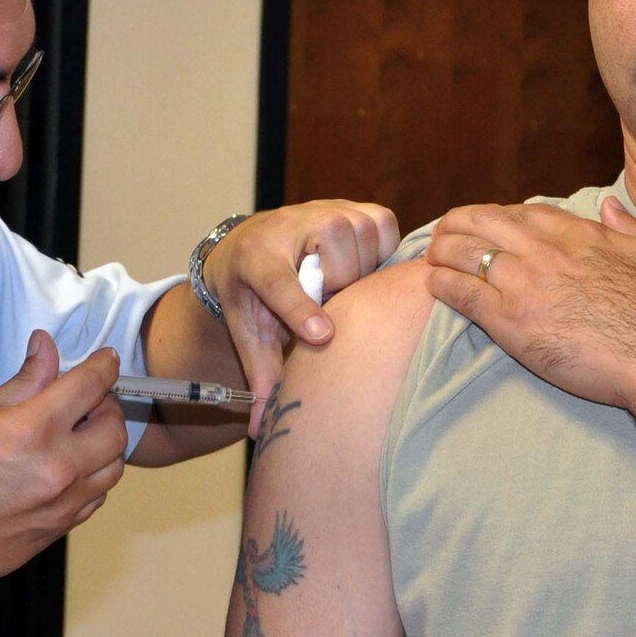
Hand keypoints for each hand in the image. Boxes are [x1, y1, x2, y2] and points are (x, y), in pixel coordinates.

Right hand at [0, 330, 128, 592]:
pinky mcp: (59, 531)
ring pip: (114, 467)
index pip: (91, 385)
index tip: (107, 358)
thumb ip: (22, 384)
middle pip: (115, 428)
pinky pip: (97, 498)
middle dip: (106, 407)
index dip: (104, 364)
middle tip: (84, 402)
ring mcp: (62, 505)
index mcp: (32, 430)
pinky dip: (93, 478)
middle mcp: (57, 468)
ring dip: (104, 445)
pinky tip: (67, 470)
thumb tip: (46, 349)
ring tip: (77, 437)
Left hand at [200, 200, 399, 418]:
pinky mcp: (356, 205)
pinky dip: (379, 250)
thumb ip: (261, 375)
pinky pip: (386, 231)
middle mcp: (291, 226)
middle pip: (338, 272)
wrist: (251, 243)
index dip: (301, 312)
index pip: (281, 288)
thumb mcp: (249, 333)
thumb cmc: (252, 295)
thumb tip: (259, 431)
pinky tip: (357, 263)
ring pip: (366, 250)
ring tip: (337, 280)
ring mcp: (326, 208)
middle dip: (337, 294)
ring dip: (358, 272)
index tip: (322, 335)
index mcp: (257, 261)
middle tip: (323, 299)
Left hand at [423, 196, 635, 411]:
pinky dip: (442, 284)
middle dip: (458, 223)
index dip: (498, 214)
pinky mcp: (511, 322)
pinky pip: (463, 294)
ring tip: (430, 256)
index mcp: (577, 233)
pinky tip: (430, 284)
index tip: (488, 222)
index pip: (523, 212)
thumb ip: (629, 227)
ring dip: (441, 251)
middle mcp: (543, 251)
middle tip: (444, 231)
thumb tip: (608, 207)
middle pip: (483, 222)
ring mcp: (524, 284)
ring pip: (465, 253)